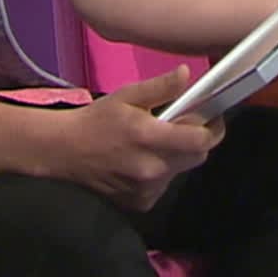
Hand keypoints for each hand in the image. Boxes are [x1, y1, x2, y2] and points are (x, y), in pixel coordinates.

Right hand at [46, 66, 224, 211]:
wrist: (64, 151)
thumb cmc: (97, 120)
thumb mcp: (127, 95)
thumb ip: (161, 87)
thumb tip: (187, 75)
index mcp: (151, 138)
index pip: (202, 140)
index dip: (213, 128)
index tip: (211, 117)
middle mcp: (153, 168)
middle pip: (198, 156)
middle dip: (197, 140)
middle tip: (184, 126)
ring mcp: (147, 189)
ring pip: (181, 171)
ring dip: (178, 156)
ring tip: (157, 143)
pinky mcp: (140, 202)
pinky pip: (164, 185)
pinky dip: (162, 173)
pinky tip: (144, 161)